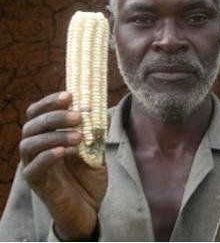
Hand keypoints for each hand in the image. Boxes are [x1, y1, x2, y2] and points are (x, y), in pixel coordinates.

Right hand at [20, 91, 107, 239]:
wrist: (88, 208)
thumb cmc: (88, 178)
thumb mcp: (96, 153)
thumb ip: (96, 135)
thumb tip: (104, 114)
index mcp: (48, 136)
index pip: (39, 113)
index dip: (50, 102)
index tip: (70, 95)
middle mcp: (37, 148)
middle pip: (32, 124)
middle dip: (55, 115)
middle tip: (78, 115)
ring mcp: (34, 165)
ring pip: (30, 143)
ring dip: (54, 135)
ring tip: (79, 136)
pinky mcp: (36, 183)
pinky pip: (34, 167)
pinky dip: (47, 156)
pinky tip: (64, 151)